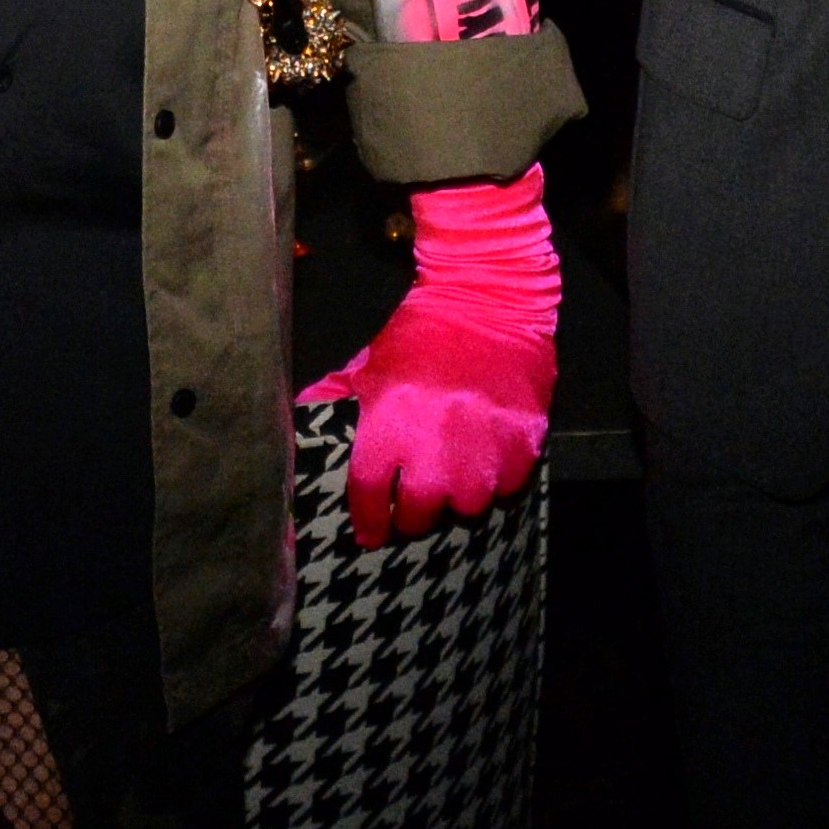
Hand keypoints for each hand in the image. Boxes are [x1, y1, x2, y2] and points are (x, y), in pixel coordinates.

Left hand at [298, 291, 555, 547]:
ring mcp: (483, 443)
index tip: (371, 534)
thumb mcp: (372, 364)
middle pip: (421, 513)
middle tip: (413, 507)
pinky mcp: (524, 438)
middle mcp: (435, 440)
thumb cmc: (423, 330)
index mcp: (390, 419)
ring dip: (458, 499)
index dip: (369, 521)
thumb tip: (305, 428)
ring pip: (469, 507)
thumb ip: (340, 401)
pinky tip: (487, 462)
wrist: (490, 294)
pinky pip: (508, 486)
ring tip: (454, 482)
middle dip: (413, 516)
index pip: (371, 493)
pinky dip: (497, 480)